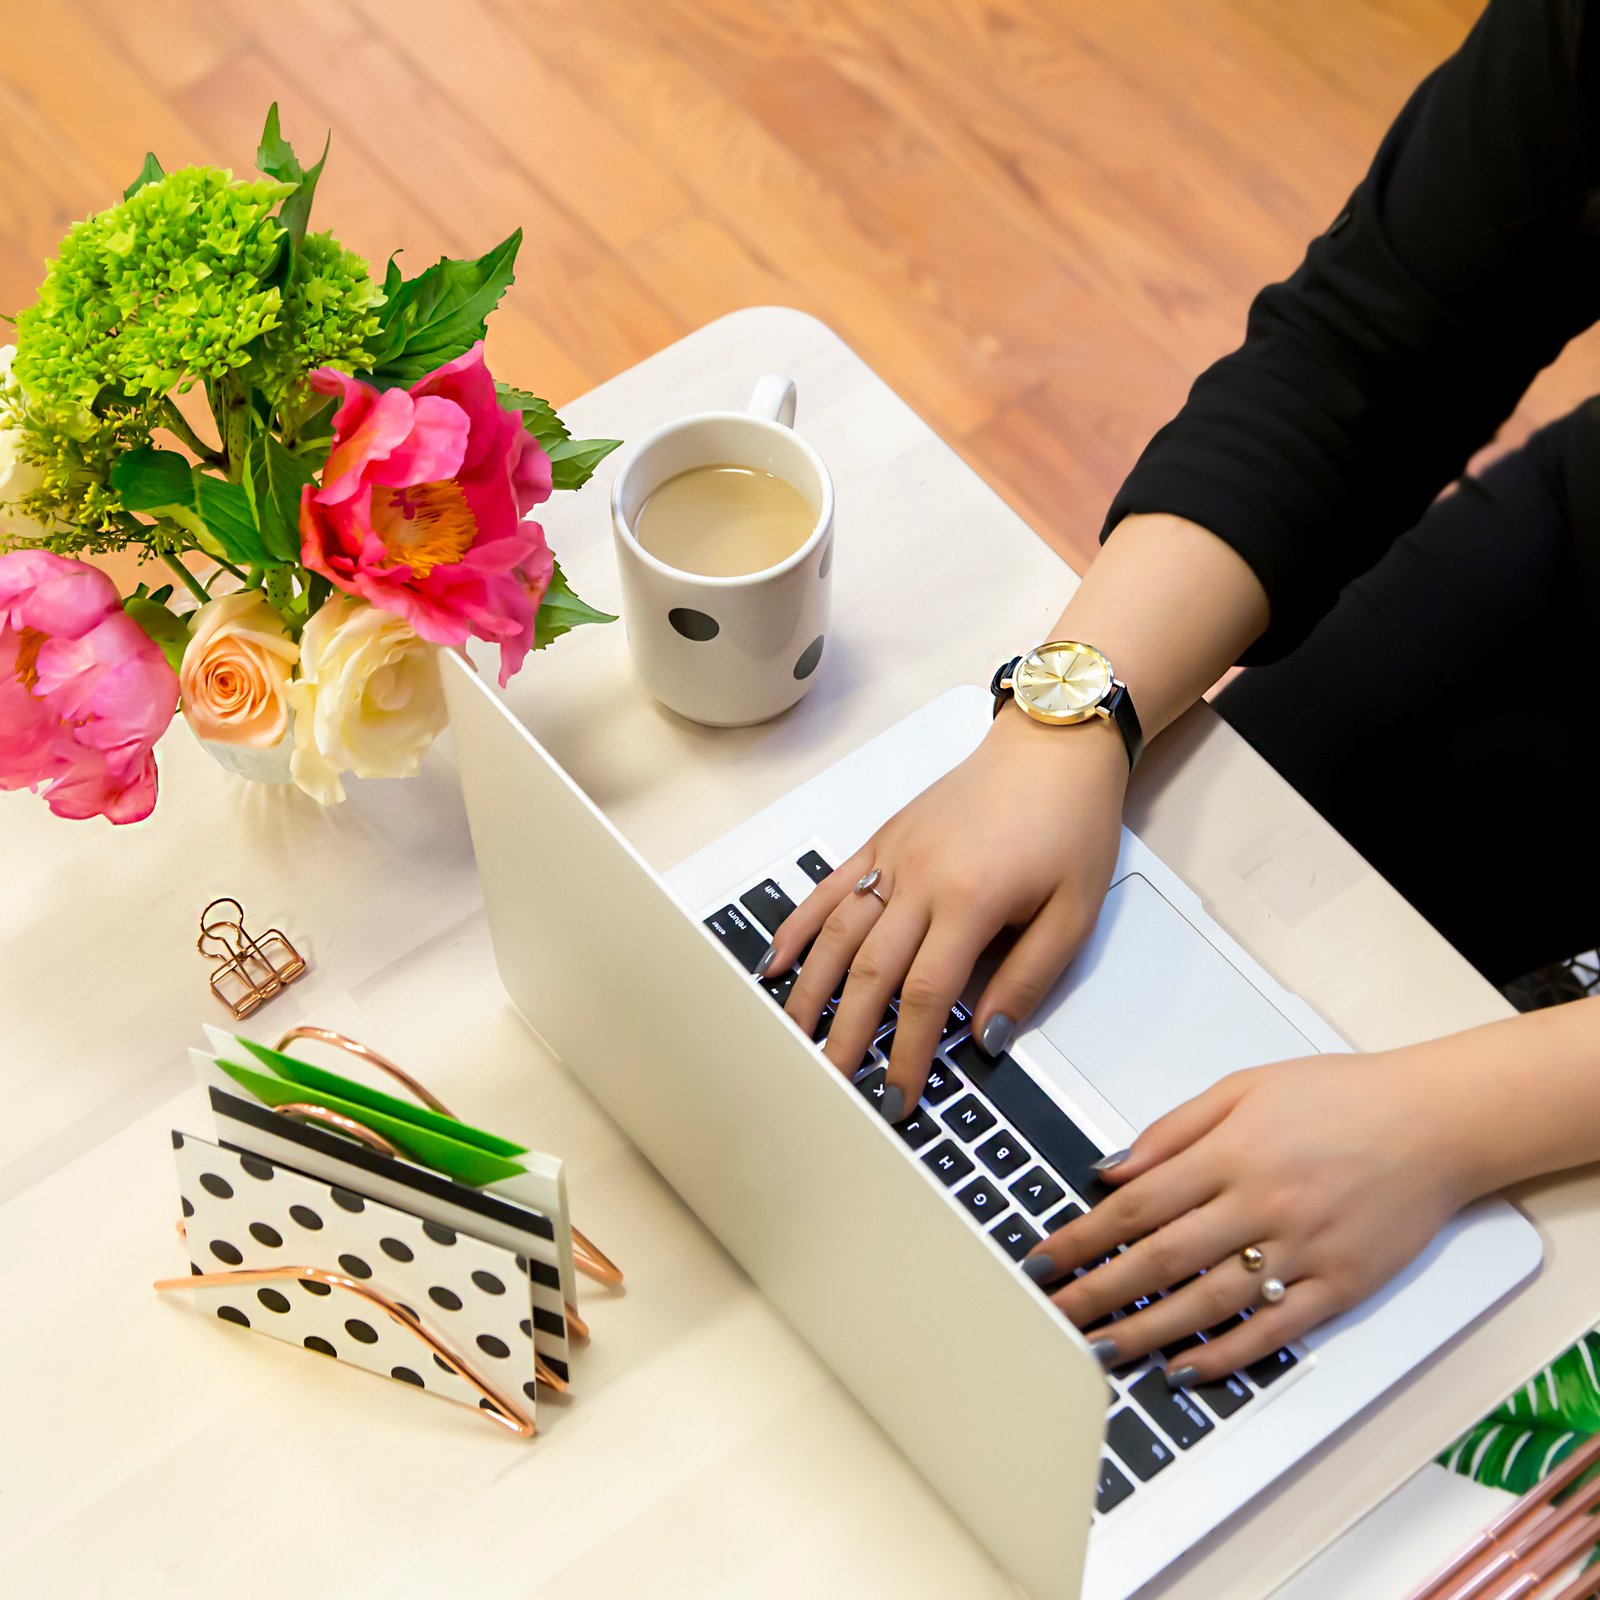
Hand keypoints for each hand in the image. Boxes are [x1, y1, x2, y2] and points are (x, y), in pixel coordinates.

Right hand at [762, 706, 1127, 1114]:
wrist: (1052, 747)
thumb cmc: (1070, 825)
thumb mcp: (1074, 912)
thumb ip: (1028, 979)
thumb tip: (988, 1039)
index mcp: (970, 901)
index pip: (925, 995)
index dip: (905, 1053)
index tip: (897, 1096)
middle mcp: (920, 879)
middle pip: (869, 973)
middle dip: (847, 1036)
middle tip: (832, 1085)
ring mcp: (894, 856)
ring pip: (838, 934)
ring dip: (812, 991)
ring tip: (794, 1038)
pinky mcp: (884, 838)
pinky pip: (830, 887)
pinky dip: (799, 926)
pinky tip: (777, 960)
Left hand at [1023, 1050, 1480, 1382]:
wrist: (1435, 1122)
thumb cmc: (1340, 1096)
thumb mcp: (1243, 1087)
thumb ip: (1171, 1130)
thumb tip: (1110, 1169)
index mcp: (1231, 1152)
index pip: (1136, 1204)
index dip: (1082, 1236)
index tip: (1043, 1259)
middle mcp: (1261, 1203)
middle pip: (1160, 1258)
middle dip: (1096, 1291)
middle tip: (1051, 1316)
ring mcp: (1302, 1250)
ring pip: (1207, 1303)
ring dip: (1146, 1332)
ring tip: (1099, 1350)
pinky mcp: (1340, 1285)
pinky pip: (1273, 1331)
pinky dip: (1224, 1355)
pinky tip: (1183, 1369)